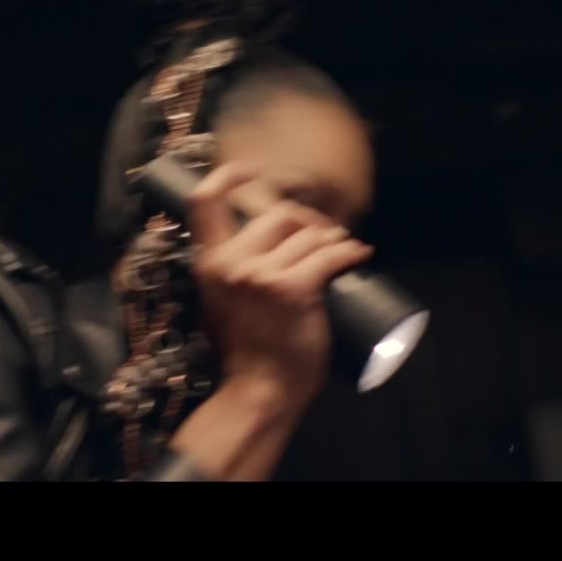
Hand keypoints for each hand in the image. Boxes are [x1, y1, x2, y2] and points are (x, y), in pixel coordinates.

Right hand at [187, 162, 374, 403]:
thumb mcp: (223, 301)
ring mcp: (261, 275)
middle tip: (323, 235)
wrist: (260, 390)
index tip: (255, 170)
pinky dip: (349, 252)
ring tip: (340, 250)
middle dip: (307, 221)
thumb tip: (264, 238)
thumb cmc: (248, 350)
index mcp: (208, 263)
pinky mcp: (293, 289)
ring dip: (332, 239)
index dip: (230, 174)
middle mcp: (231, 263)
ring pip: (309, 234)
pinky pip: (330, 255)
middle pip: (277, 214)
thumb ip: (231, 269)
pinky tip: (357, 255)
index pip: (204, 199)